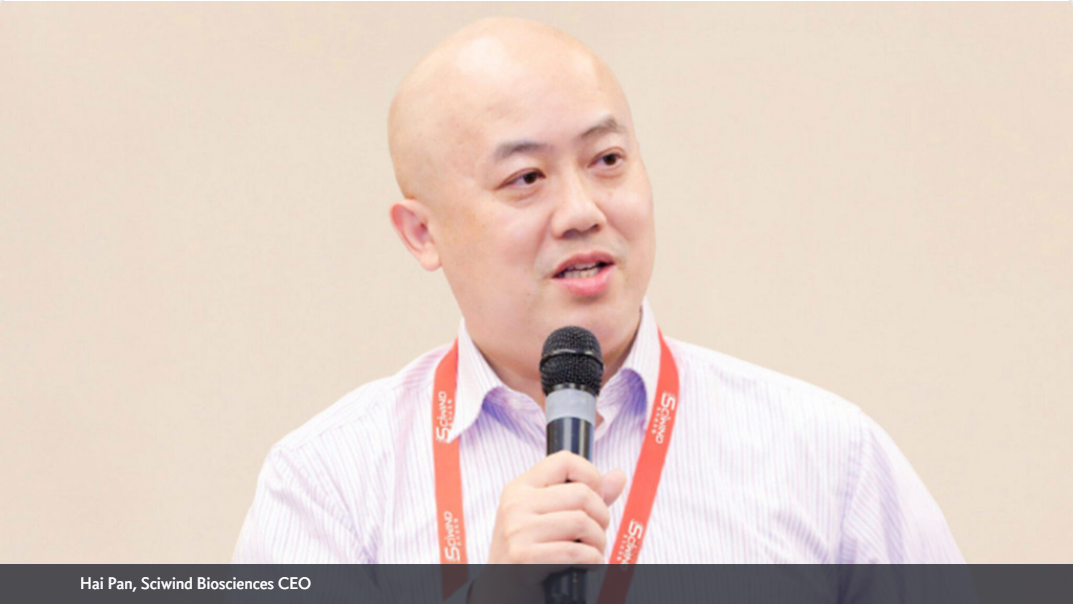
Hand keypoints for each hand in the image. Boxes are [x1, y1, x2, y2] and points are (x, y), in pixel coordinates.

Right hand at [469, 451, 626, 602]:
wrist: (501, 592)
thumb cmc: (530, 554)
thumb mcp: (551, 519)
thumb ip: (585, 497)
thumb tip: (618, 476)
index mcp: (520, 488)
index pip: (564, 460)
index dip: (591, 476)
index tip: (595, 499)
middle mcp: (515, 504)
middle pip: (581, 493)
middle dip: (601, 517)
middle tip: (598, 534)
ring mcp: (517, 530)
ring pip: (581, 522)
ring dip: (598, 542)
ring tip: (594, 551)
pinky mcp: (523, 557)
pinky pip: (574, 552)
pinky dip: (592, 560)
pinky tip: (588, 565)